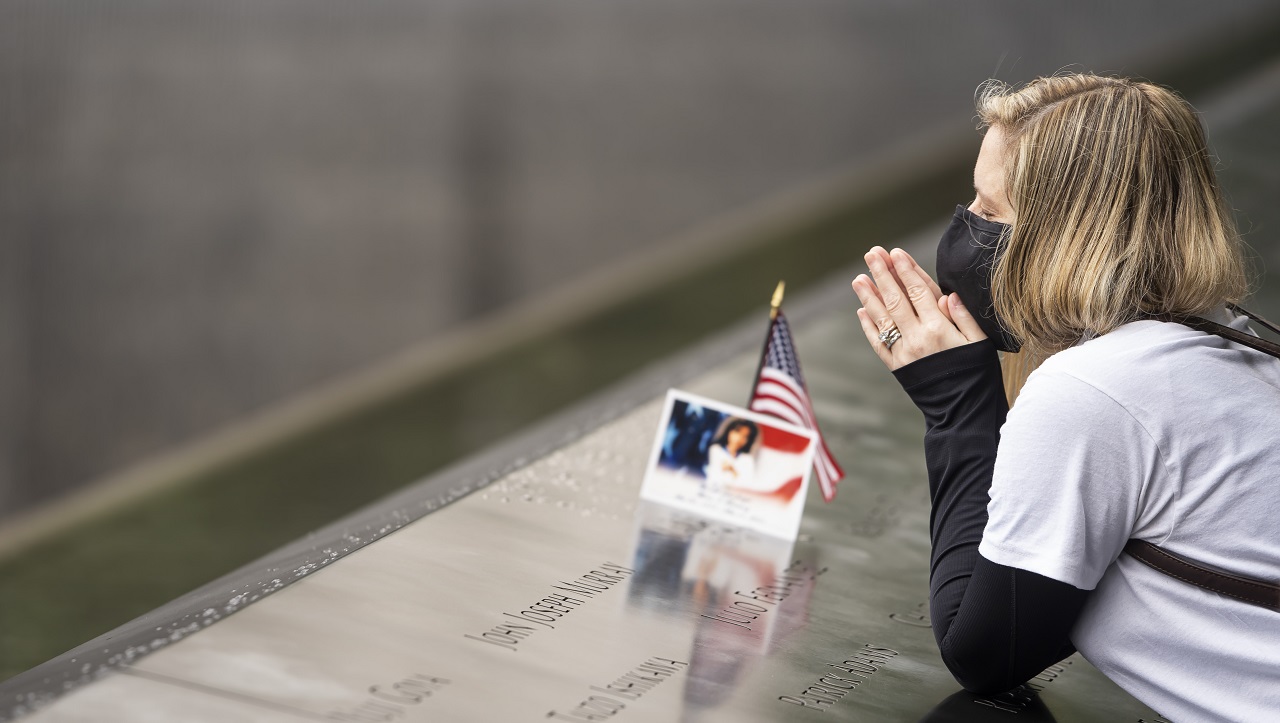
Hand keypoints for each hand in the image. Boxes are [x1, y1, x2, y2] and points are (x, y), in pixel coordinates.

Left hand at [851, 247, 985, 369]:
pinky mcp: (896, 367)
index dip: (906, 270)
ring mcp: (904, 354)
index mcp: (940, 329)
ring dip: (868, 297)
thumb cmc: (977, 375)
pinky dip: (869, 327)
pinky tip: (862, 311)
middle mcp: (917, 339)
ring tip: (858, 278)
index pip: (919, 292)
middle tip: (871, 254)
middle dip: (882, 274)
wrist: (964, 412)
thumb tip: (947, 295)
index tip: (895, 253)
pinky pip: (878, 343)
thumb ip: (964, 317)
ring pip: (882, 319)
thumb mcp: (980, 343)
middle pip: (896, 300)